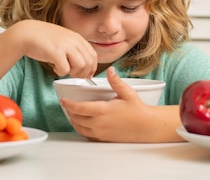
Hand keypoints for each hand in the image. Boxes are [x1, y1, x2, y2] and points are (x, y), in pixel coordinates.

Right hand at [8, 20, 97, 78]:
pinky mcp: (56, 52)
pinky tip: (55, 67)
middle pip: (89, 62)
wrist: (26, 33)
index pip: (93, 55)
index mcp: (77, 37)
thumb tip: (84, 65)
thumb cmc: (43, 38)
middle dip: (82, 73)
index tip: (86, 75)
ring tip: (63, 69)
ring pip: (80, 66)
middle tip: (72, 74)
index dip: (91, 68)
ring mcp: (65, 46)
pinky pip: (66, 69)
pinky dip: (61, 72)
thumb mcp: (63, 40)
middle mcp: (73, 40)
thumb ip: (74, 48)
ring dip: (72, 72)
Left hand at [60, 67, 177, 141]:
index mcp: (102, 110)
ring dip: (74, 121)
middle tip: (67, 106)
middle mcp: (99, 123)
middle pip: (76, 118)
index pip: (79, 108)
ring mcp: (101, 133)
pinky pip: (88, 136)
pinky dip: (82, 130)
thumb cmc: (138, 110)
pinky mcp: (104, 139)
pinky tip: (83, 125)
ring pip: (80, 128)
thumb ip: (116, 82)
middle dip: (70, 112)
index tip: (63, 101)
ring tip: (73, 114)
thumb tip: (110, 70)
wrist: (147, 127)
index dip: (68, 104)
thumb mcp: (127, 93)